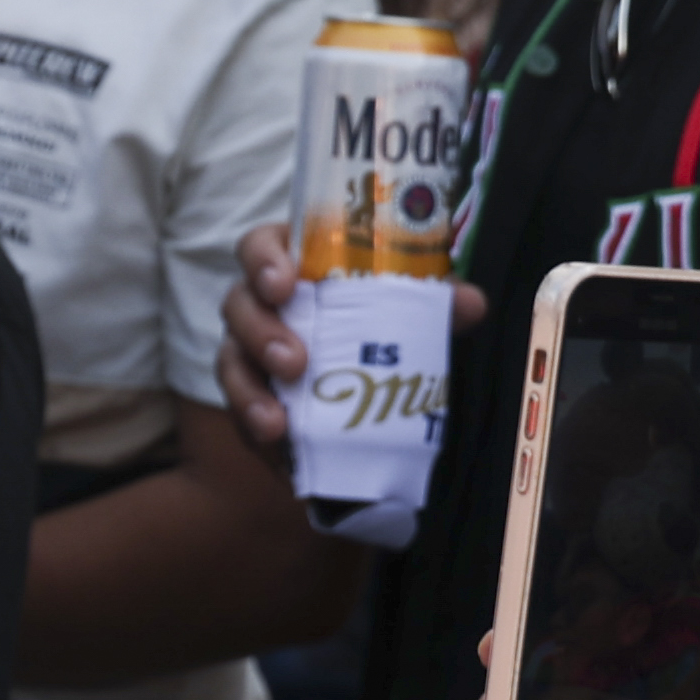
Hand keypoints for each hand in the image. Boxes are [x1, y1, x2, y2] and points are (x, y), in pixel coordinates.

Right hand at [223, 216, 485, 460]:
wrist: (374, 388)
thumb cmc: (381, 324)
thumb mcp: (409, 310)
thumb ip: (434, 302)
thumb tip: (469, 302)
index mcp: (293, 266)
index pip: (259, 247)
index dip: (263, 261)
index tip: (284, 283)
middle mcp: (261, 305)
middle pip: (238, 305)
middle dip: (259, 332)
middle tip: (294, 361)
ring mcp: (250, 354)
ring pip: (229, 362)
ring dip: (249, 391)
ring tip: (277, 421)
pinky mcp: (252, 401)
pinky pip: (240, 415)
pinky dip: (256, 432)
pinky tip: (280, 451)